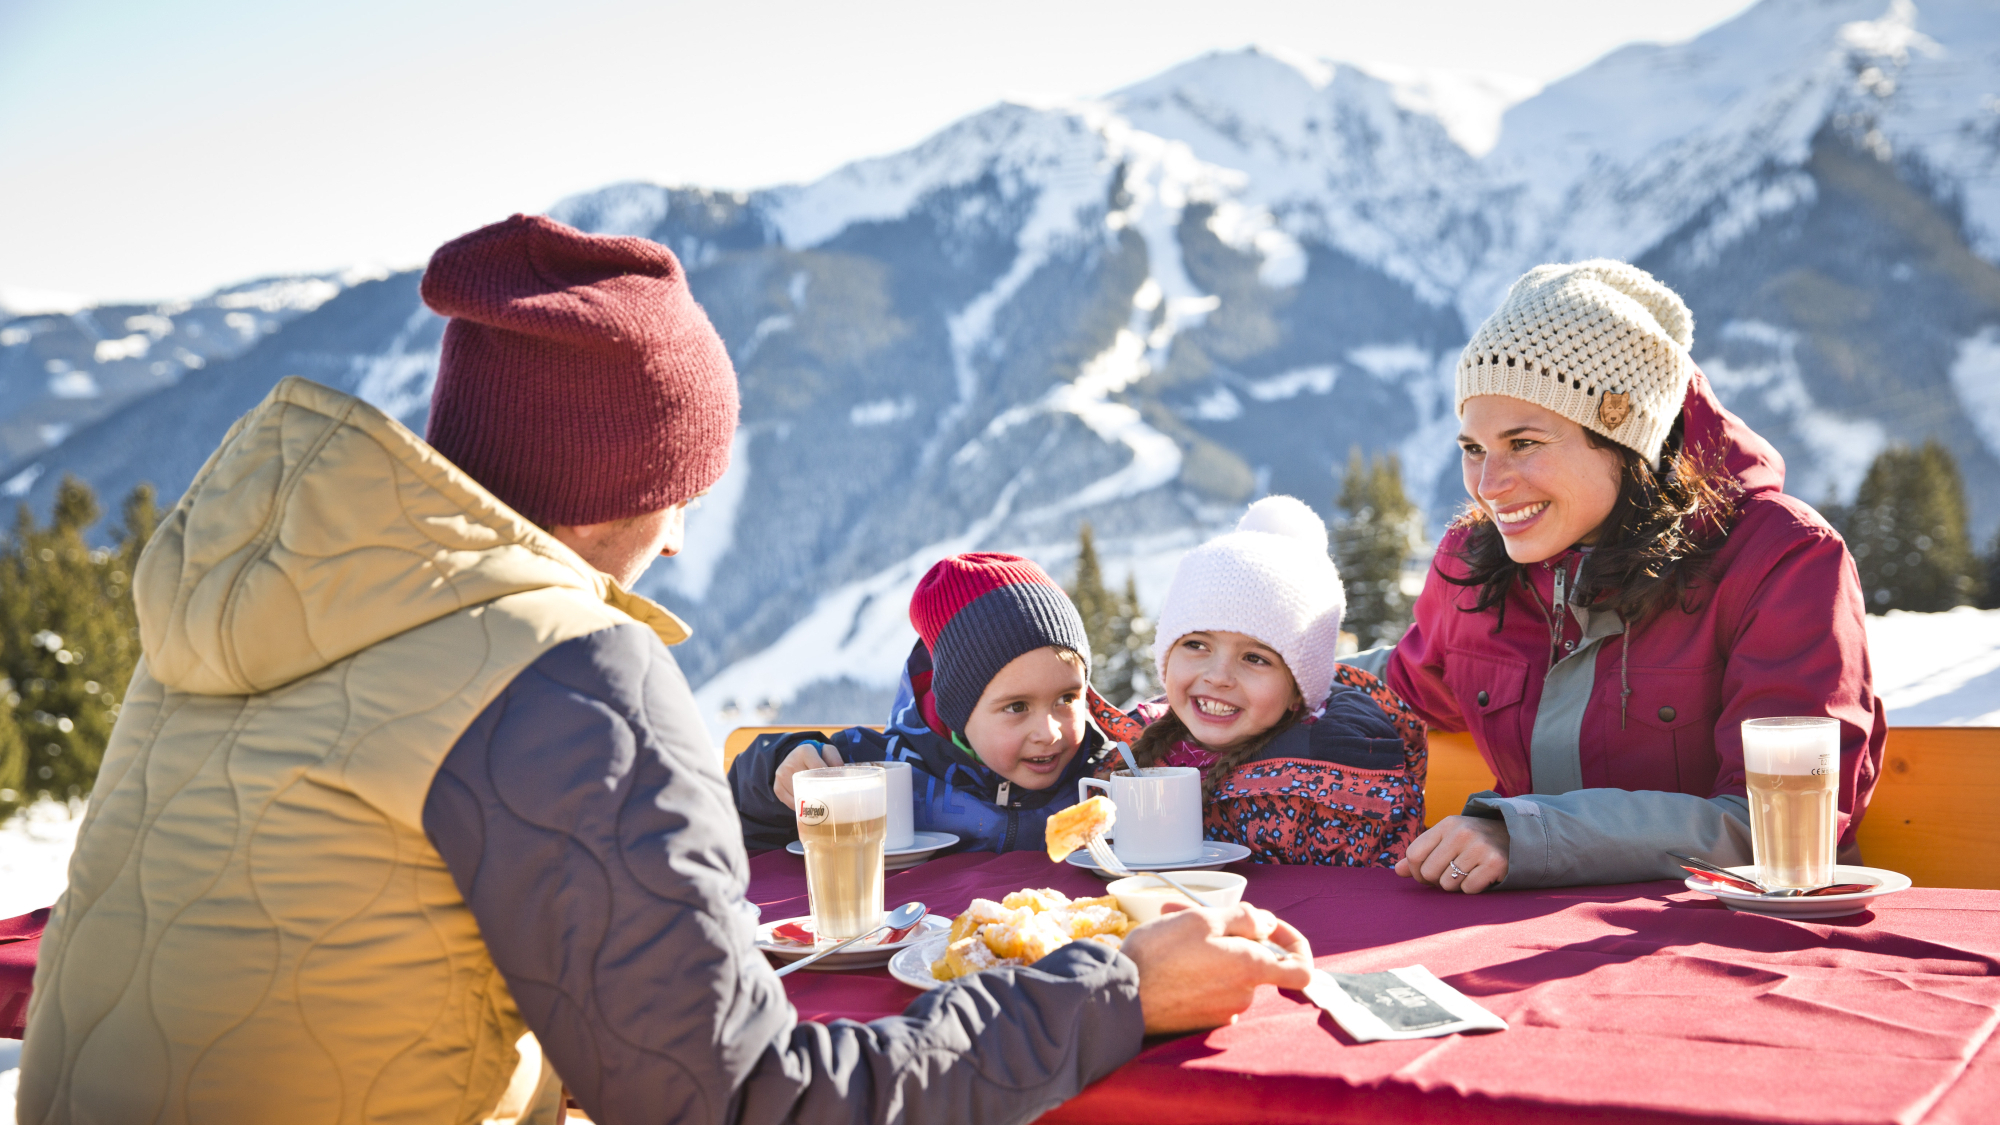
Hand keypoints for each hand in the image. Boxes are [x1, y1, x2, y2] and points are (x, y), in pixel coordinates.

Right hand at [773, 743, 842, 808]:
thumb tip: (841, 774)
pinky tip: (809, 807)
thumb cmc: (815, 756)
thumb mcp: (826, 751)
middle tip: (830, 801)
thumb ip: (835, 759)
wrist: (795, 758)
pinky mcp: (777, 787)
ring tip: (821, 806)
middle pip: (807, 784)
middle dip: (819, 793)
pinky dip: (800, 807)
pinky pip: (790, 802)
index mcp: (804, 751)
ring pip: (798, 795)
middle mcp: (790, 762)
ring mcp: (781, 776)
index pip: (818, 768)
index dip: (827, 779)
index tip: (835, 787)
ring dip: (810, 802)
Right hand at [1121, 902, 1313, 1034]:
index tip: (1272, 929)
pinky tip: (1168, 954)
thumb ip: (1243, 918)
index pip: (1302, 970)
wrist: (1121, 998)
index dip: (1295, 945)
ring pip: (1227, 968)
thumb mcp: (1202, 920)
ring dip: (1207, 945)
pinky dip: (1197, 967)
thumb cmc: (1160, 956)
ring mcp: (1223, 1010)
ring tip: (1171, 925)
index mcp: (1251, 968)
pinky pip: (1211, 986)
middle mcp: (1243, 995)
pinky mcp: (1202, 1019)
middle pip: (1252, 958)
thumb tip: (1267, 924)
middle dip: (1229, 932)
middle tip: (1192, 911)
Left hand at [1395, 815, 1508, 892]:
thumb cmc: (1475, 842)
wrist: (1517, 839)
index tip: (1426, 875)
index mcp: (1448, 824)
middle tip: (1451, 875)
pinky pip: (1468, 889)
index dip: (1416, 871)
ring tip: (1468, 872)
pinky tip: (1482, 876)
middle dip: (1436, 880)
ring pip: (1448, 884)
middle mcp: (1462, 832)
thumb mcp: (1448, 839)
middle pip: (1428, 872)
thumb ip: (1422, 854)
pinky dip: (1473, 888)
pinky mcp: (1495, 863)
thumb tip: (1398, 871)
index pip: (1414, 854)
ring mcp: (1480, 847)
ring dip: (1455, 885)